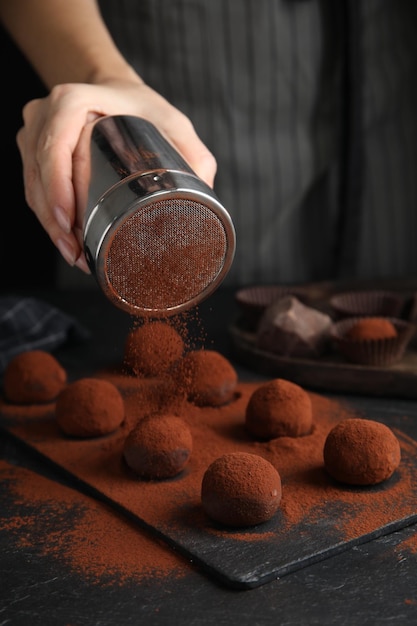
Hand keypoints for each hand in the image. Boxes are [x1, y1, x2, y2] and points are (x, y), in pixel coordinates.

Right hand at [16, 79, 216, 271]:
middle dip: (56, 221)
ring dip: (50, 225)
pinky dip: (47, 215)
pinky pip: (32, 186)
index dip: (57, 187)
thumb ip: (195, 156)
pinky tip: (65, 239)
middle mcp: (45, 113)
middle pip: (40, 175)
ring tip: (75, 254)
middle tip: (78, 253)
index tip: (70, 222)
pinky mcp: (31, 147)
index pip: (56, 147)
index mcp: (74, 101)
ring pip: (33, 186)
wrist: (115, 89)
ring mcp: (34, 131)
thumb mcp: (174, 123)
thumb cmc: (142, 106)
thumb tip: (208, 199)